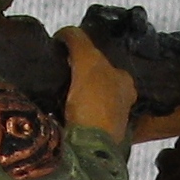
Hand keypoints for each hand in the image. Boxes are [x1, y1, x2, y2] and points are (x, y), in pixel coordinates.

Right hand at [55, 26, 137, 142]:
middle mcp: (122, 103)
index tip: (65, 60)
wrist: (89, 148)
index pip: (104, 63)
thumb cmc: (95, 101)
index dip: (83, 58)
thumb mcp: (88, 60)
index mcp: (125, 83)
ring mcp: (110, 125)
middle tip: (59, 79)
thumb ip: (78, 41)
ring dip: (74, 99)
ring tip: (54, 98)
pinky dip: (69, 117)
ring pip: (89, 104)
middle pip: (97, 84)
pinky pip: (80, 122)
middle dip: (80, 80)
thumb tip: (65, 32)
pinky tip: (57, 117)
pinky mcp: (95, 142)